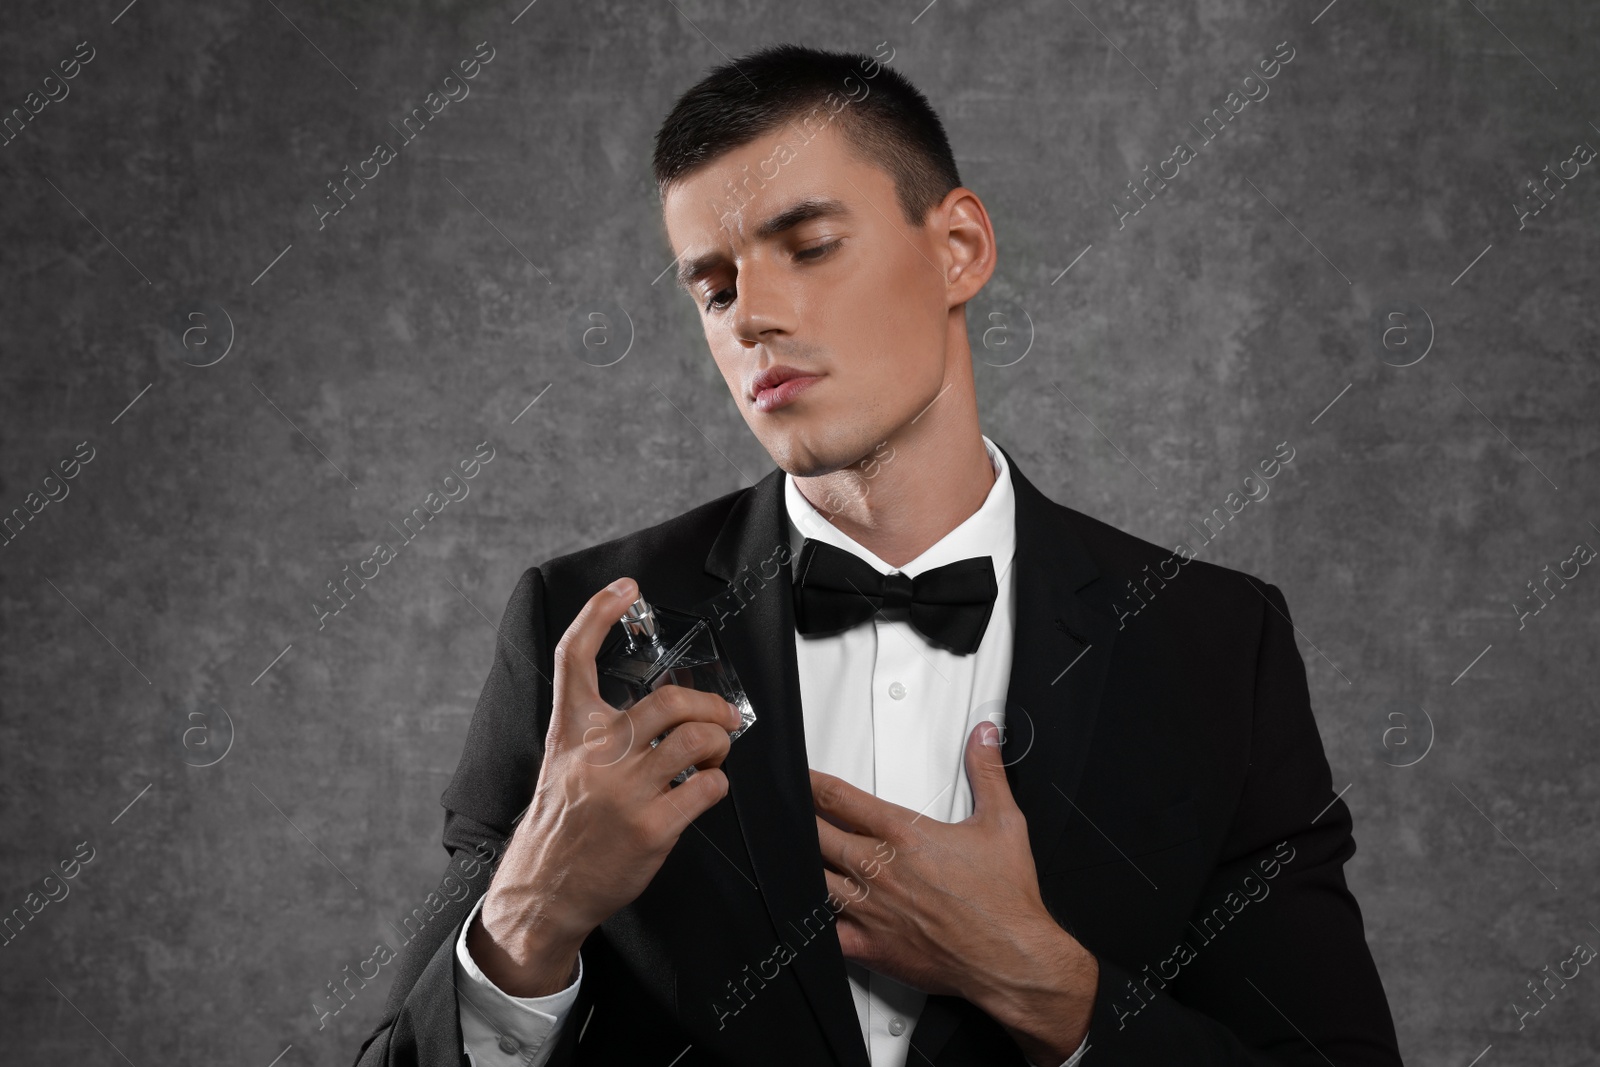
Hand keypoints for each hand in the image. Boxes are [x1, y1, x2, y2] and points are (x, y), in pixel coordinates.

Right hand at [468, 576, 743, 996]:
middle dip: (712, 706)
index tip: (624, 587)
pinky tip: (704, 790)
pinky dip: (716, 785)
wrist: (545, 889)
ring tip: (715, 754)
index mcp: (571, 730)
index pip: (575, 656)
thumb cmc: (562, 821)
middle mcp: (596, 753)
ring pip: (697, 741)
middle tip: (725, 716)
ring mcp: (625, 791)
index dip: (598, 611)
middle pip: (671, 701)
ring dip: (719, 745)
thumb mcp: (563, 761)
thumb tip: (658, 707)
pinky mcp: (652, 827)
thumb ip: (598, 729)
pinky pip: (707, 788)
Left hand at [811, 720, 1095, 1060]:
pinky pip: (824, 933)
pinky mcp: (871, 946)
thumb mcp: (1003, 822)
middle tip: (787, 812)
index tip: (801, 779)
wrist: (1011, 957)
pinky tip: (803, 913)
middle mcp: (879, 870)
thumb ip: (987, 772)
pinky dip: (809, 921)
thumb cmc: (1005, 900)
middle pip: (817, 835)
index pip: (840, 799)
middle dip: (799, 820)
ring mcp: (870, 910)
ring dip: (800, 864)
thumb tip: (984, 736)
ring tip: (789, 855)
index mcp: (903, 836)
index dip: (812, 784)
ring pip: (814, 879)